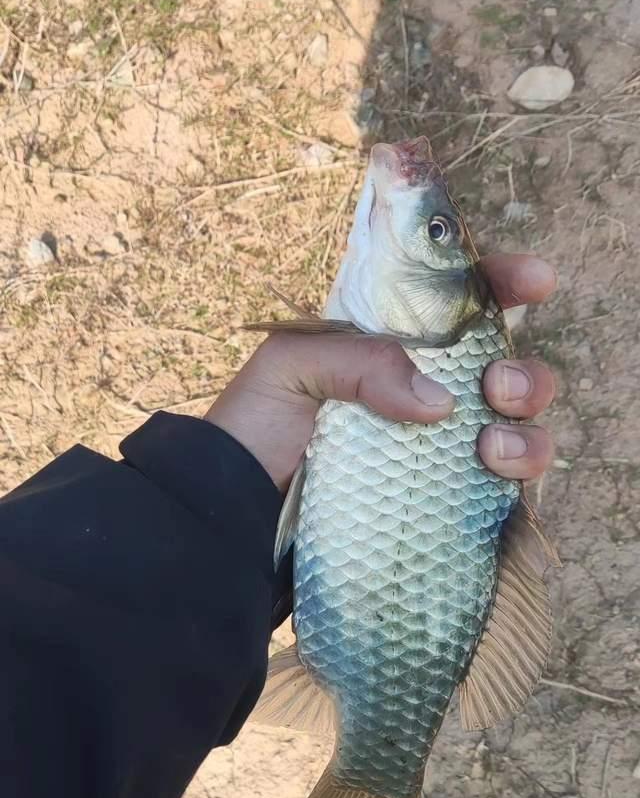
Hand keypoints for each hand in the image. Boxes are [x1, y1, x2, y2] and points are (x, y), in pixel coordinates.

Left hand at [206, 253, 555, 491]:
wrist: (233, 516)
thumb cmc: (253, 432)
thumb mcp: (290, 366)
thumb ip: (360, 359)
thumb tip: (439, 401)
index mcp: (388, 346)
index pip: (457, 303)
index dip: (503, 283)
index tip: (536, 281)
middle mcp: (422, 394)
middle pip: (505, 367)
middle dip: (525, 371)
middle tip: (498, 386)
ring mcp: (436, 450)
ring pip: (519, 425)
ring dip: (528, 426)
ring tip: (491, 444)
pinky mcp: (444, 502)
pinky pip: (506, 485)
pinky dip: (519, 472)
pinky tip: (497, 472)